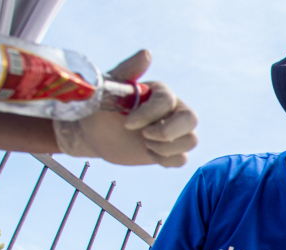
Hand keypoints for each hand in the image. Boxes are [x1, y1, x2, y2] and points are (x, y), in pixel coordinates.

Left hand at [53, 50, 197, 166]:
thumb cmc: (99, 108)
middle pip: (191, 120)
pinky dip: (164, 160)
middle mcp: (172, 110)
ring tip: (143, 143)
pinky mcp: (171, 151)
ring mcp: (174, 131)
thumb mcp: (108, 88)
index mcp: (160, 93)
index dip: (149, 115)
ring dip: (163, 148)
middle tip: (144, 136)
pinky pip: (182, 159)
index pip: (167, 102)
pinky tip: (146, 152)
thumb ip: (128, 70)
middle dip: (167, 132)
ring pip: (190, 141)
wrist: (94, 133)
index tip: (127, 123)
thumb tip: (147, 53)